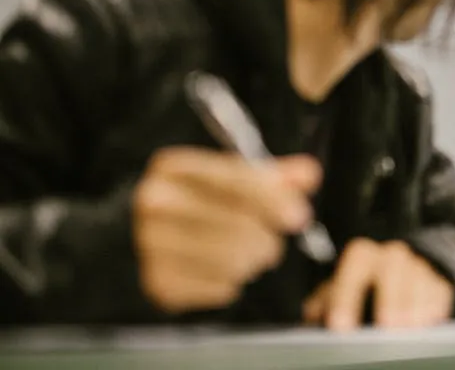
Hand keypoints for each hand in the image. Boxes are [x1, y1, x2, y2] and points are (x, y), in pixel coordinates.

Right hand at [133, 147, 319, 312]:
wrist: (145, 239)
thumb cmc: (201, 204)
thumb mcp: (233, 180)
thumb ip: (274, 176)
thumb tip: (309, 173)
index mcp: (174, 168)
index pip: (232, 180)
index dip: (271, 199)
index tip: (299, 216)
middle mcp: (155, 202)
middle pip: (233, 222)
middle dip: (266, 237)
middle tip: (273, 245)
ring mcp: (150, 243)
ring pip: (228, 258)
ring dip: (253, 260)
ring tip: (254, 256)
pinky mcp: (157, 282)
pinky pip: (216, 286)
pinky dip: (232, 282)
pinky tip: (228, 272)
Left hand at [303, 239, 453, 330]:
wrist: (393, 278)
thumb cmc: (359, 292)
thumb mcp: (337, 294)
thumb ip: (325, 303)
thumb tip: (313, 316)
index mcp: (363, 256)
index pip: (356, 262)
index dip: (347, 293)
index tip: (341, 325)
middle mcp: (391, 256)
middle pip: (393, 263)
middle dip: (390, 296)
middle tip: (387, 326)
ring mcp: (418, 267)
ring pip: (419, 275)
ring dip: (414, 303)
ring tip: (409, 329)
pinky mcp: (437, 283)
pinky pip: (440, 289)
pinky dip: (434, 306)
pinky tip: (428, 322)